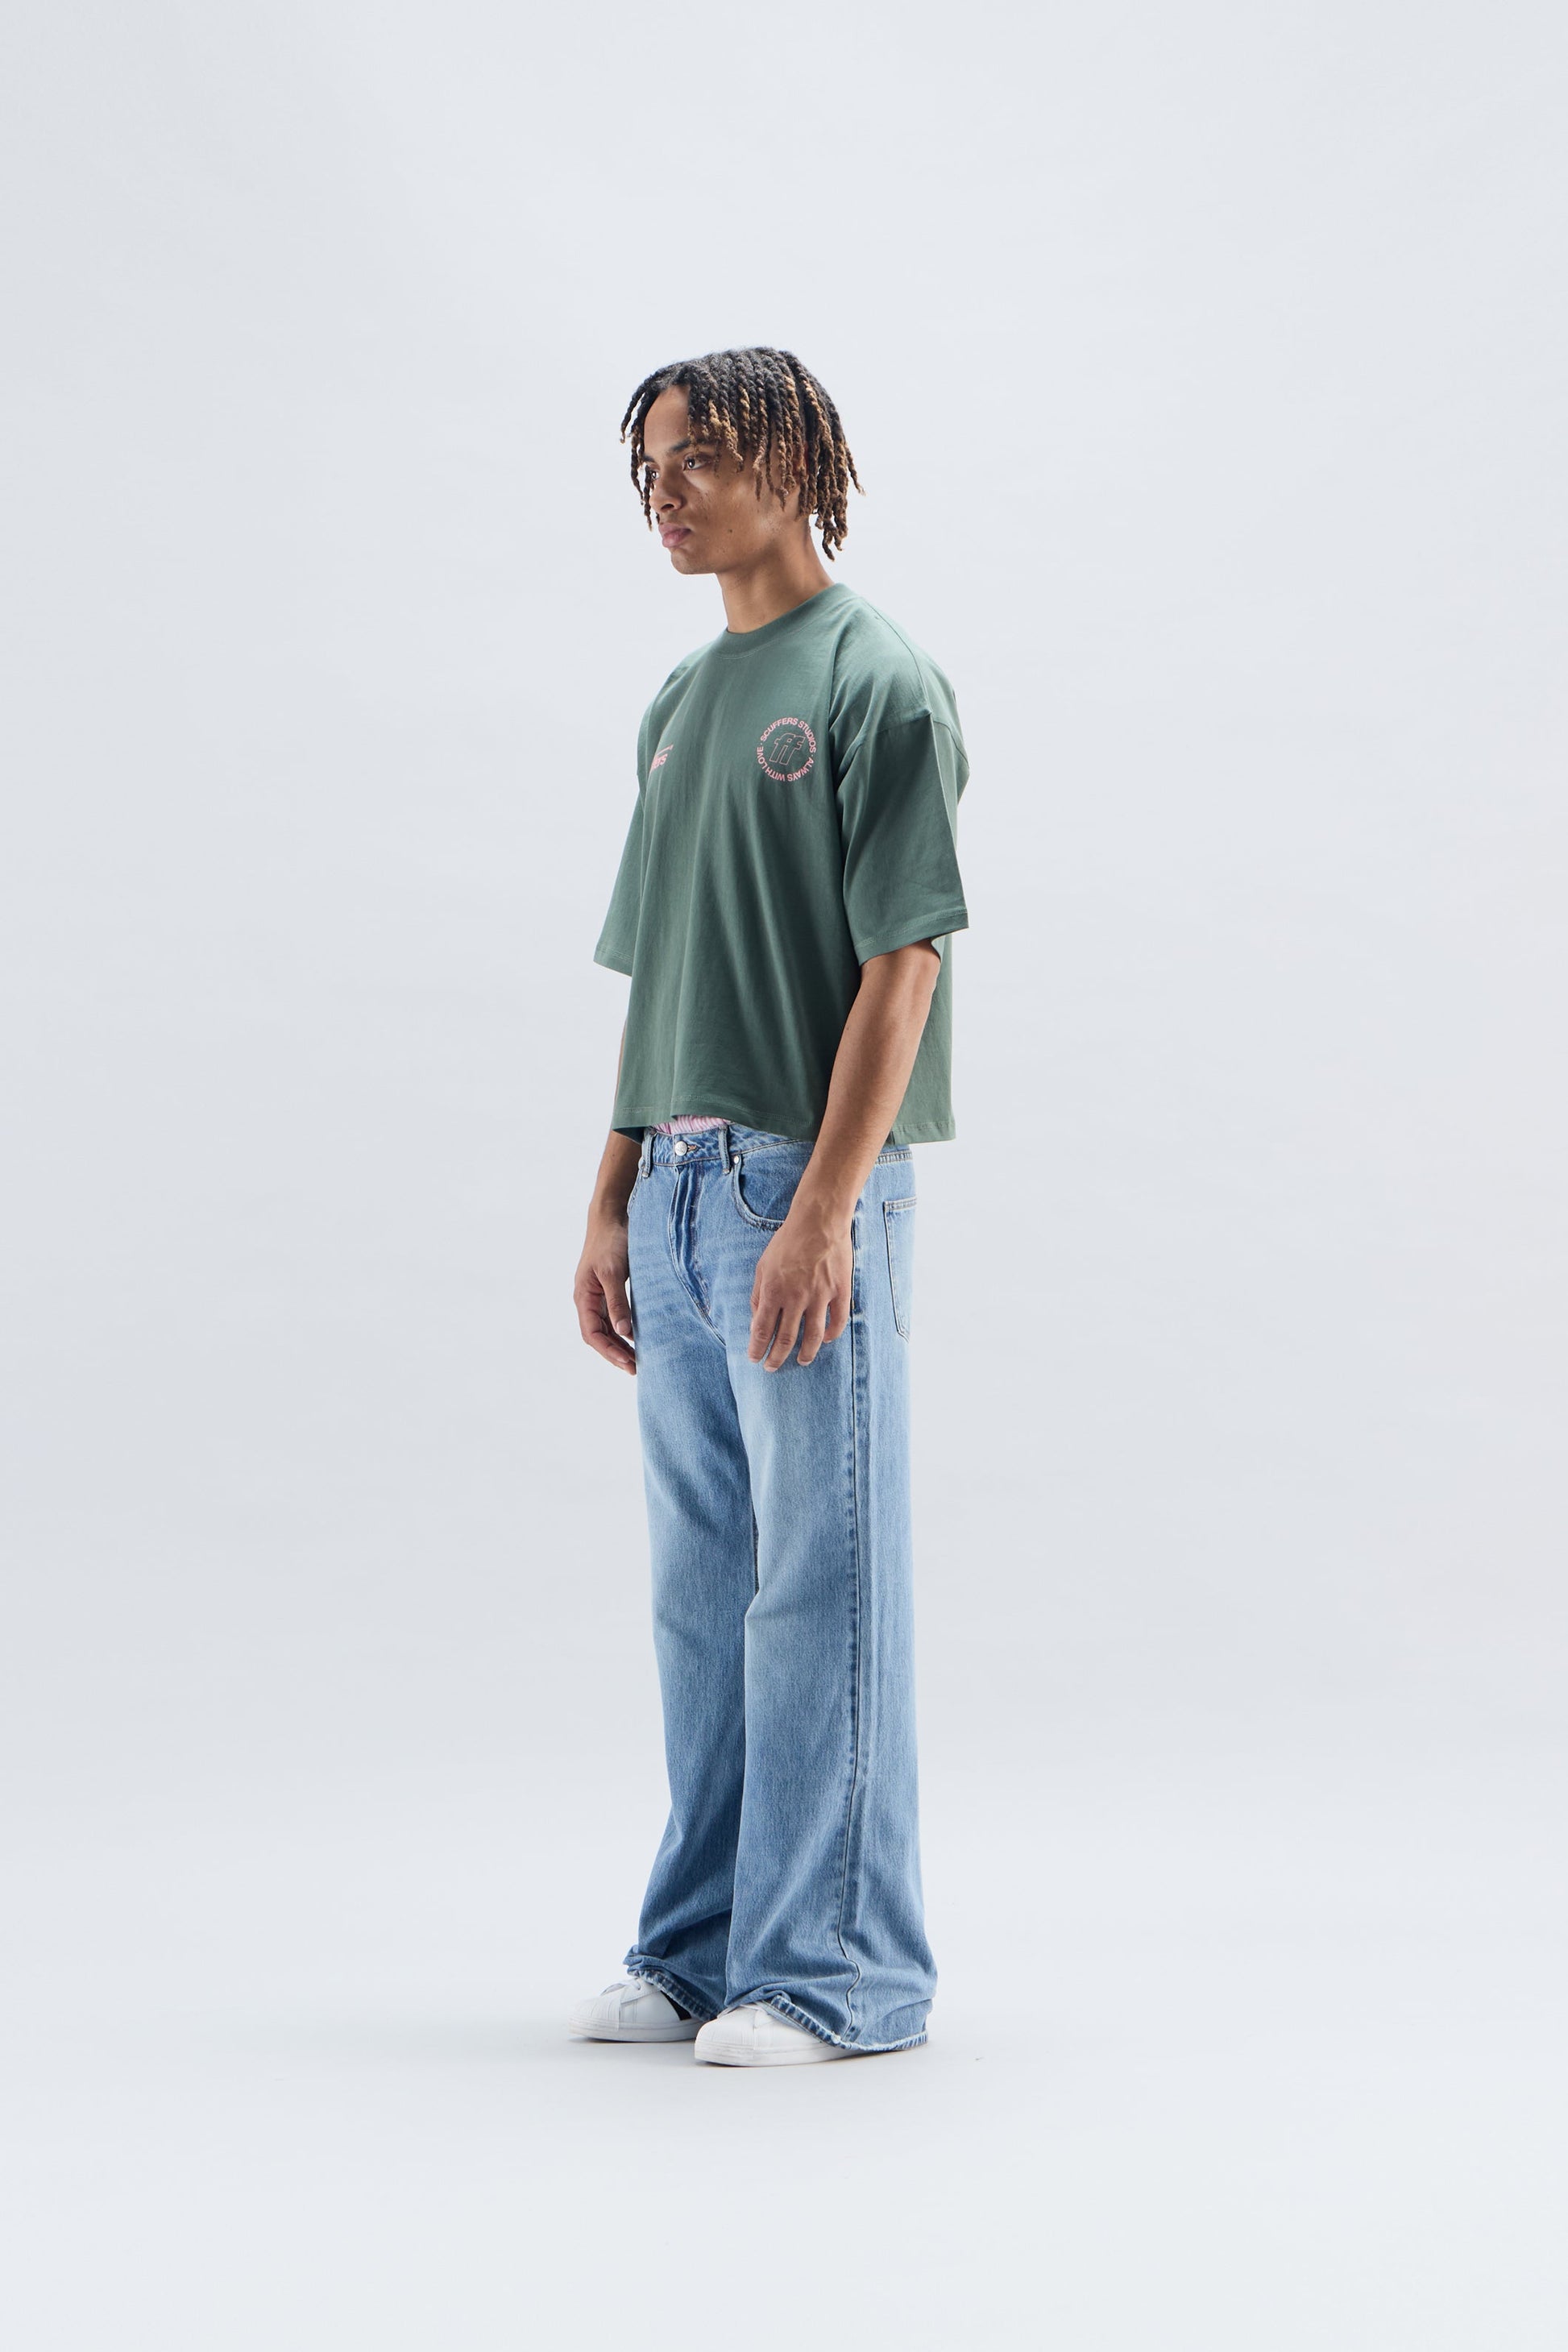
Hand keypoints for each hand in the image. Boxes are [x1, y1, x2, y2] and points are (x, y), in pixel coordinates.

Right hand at [574, 1213, 635, 1374]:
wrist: (612, 1215)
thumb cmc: (611, 1240)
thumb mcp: (614, 1271)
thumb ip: (617, 1302)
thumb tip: (623, 1332)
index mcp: (583, 1296)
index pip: (592, 1333)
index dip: (609, 1351)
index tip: (628, 1363)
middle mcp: (588, 1299)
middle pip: (598, 1335)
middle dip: (615, 1353)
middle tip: (637, 1369)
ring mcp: (598, 1294)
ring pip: (606, 1328)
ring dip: (619, 1345)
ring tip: (638, 1359)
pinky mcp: (610, 1289)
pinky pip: (614, 1316)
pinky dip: (623, 1330)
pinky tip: (637, 1337)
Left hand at [748, 1207, 852, 1369]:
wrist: (818, 1221)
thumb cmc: (787, 1242)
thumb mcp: (763, 1266)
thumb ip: (758, 1295)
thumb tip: (755, 1321)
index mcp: (773, 1291)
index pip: (762, 1330)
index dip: (757, 1348)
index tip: (754, 1358)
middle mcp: (796, 1297)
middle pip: (786, 1339)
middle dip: (776, 1357)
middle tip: (772, 1367)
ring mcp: (820, 1296)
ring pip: (813, 1336)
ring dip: (805, 1353)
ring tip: (801, 1361)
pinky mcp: (840, 1291)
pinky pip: (838, 1321)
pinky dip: (832, 1335)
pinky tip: (826, 1340)